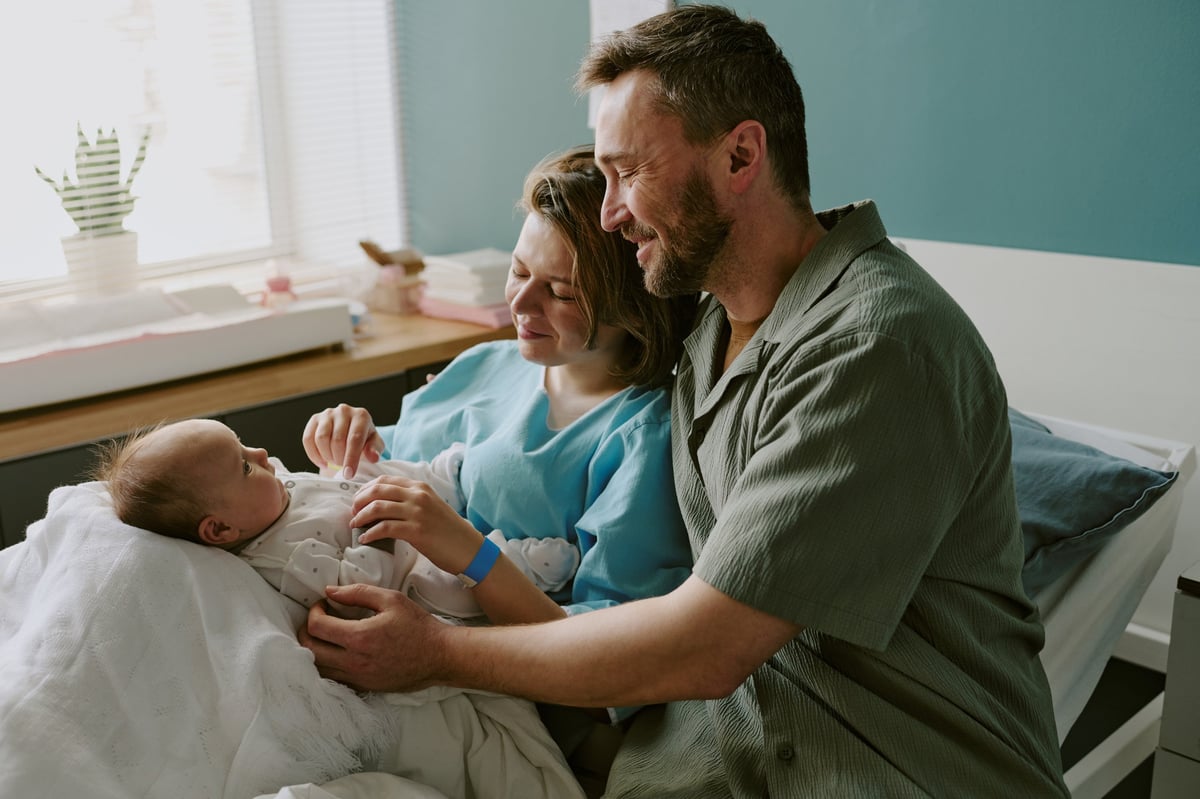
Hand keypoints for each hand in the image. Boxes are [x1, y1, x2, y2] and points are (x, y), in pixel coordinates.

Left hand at [299, 584, 447, 691]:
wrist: (439, 656)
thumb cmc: (418, 625)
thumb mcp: (391, 599)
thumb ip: (357, 593)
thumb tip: (331, 591)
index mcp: (359, 637)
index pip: (317, 627)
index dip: (313, 612)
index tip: (323, 604)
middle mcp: (354, 661)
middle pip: (309, 650)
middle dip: (307, 631)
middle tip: (318, 619)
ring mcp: (358, 677)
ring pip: (318, 668)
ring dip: (314, 650)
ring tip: (325, 636)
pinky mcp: (364, 687)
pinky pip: (333, 679)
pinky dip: (327, 665)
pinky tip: (337, 652)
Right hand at [302, 404, 384, 478]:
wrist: (351, 432)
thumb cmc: (364, 440)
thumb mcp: (374, 445)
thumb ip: (375, 450)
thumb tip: (373, 457)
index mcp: (361, 416)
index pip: (355, 438)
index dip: (351, 458)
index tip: (349, 474)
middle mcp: (344, 410)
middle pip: (337, 440)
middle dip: (339, 458)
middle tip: (343, 465)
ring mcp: (328, 413)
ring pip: (321, 438)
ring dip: (327, 456)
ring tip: (334, 461)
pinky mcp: (315, 419)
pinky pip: (308, 439)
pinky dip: (314, 454)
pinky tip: (323, 461)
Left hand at [351, 476, 482, 574]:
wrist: (468, 548)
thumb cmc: (447, 530)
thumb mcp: (430, 505)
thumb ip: (410, 500)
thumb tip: (382, 503)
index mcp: (420, 487)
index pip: (384, 480)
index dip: (365, 489)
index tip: (357, 501)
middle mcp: (418, 495)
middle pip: (377, 491)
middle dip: (358, 501)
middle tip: (353, 513)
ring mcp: (417, 512)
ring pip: (377, 507)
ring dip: (360, 517)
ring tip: (355, 525)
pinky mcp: (416, 531)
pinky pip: (384, 528)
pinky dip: (370, 533)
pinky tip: (365, 539)